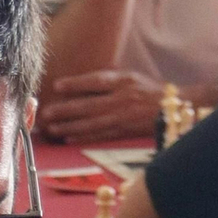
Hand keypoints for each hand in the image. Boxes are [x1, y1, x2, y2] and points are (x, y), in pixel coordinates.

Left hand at [40, 68, 164, 140]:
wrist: (172, 109)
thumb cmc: (149, 91)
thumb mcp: (131, 78)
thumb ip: (109, 80)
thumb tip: (82, 84)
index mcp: (123, 81)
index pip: (96, 81)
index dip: (76, 84)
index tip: (57, 86)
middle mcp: (122, 99)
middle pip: (89, 105)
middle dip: (65, 110)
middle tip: (46, 113)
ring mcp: (123, 117)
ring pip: (91, 123)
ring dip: (69, 127)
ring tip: (52, 128)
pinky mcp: (124, 132)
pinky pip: (100, 136)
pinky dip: (84, 137)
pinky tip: (69, 139)